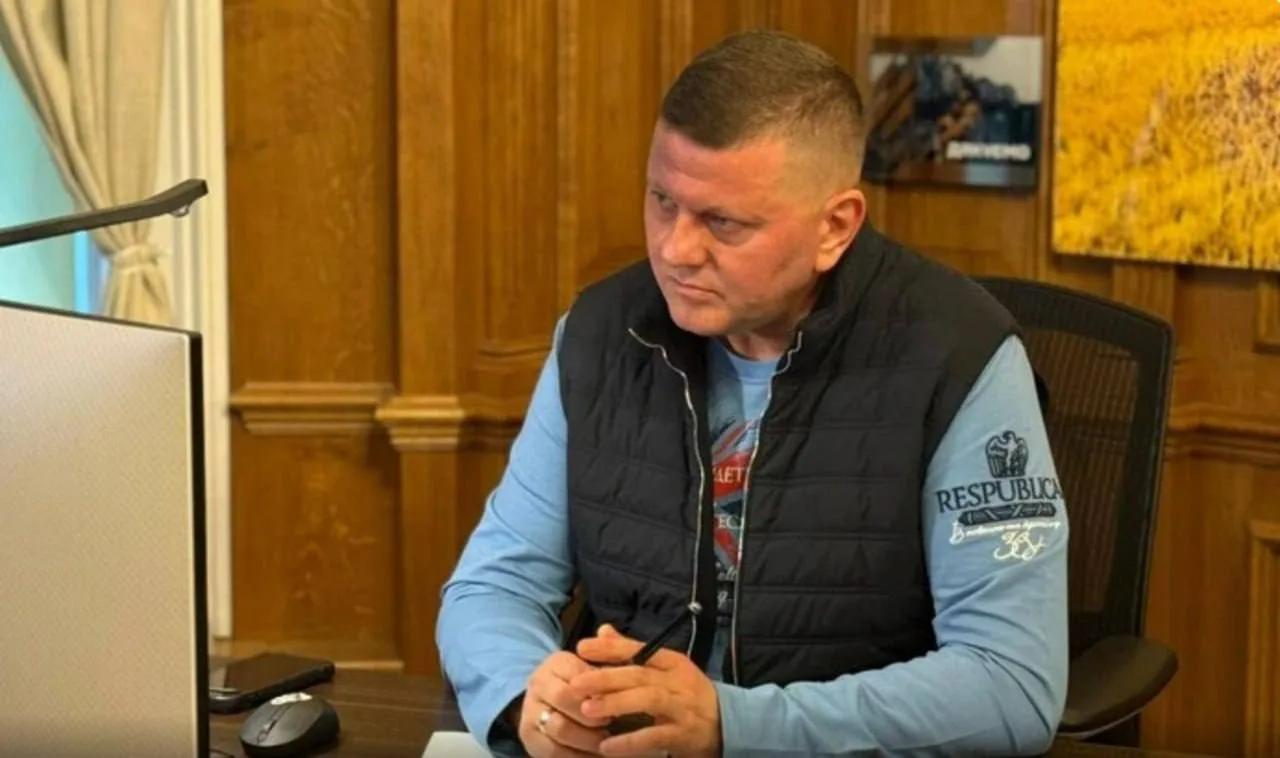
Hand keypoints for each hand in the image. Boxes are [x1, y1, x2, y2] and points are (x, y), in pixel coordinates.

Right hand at [517, 650, 612, 756]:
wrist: (546, 706)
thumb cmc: (579, 686)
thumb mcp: (590, 668)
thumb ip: (605, 651)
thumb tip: (608, 629)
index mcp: (555, 663)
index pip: (578, 670)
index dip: (600, 686)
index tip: (621, 696)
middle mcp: (539, 685)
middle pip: (564, 697)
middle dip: (592, 713)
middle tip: (612, 721)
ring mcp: (530, 712)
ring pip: (560, 727)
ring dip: (588, 738)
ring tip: (607, 743)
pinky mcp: (530, 738)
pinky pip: (553, 752)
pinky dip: (578, 756)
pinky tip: (596, 756)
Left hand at [571, 625, 721, 757]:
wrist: (731, 724)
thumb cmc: (689, 695)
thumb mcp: (666, 669)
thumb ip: (633, 652)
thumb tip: (602, 631)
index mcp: (671, 662)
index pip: (639, 650)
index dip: (610, 648)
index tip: (582, 647)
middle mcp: (677, 682)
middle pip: (640, 674)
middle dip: (606, 677)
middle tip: (576, 684)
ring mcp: (682, 708)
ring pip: (648, 700)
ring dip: (616, 704)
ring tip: (587, 710)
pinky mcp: (684, 734)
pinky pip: (654, 736)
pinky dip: (630, 741)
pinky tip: (607, 746)